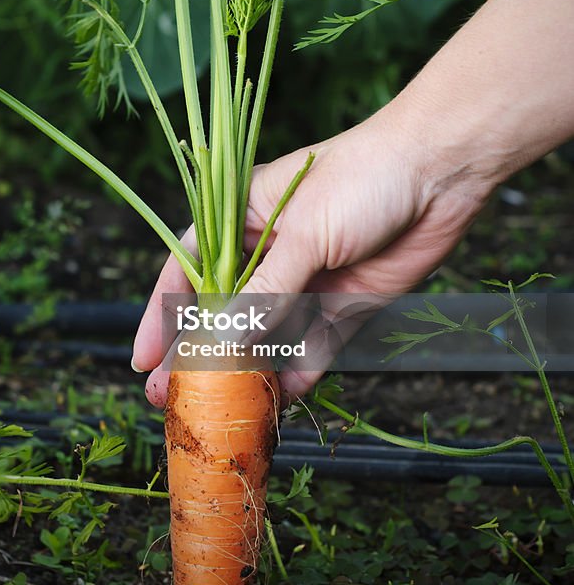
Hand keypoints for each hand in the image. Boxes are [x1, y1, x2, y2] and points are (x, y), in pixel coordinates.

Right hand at [132, 102, 491, 405]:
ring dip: (244, 374)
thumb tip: (224, 343)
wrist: (441, 172)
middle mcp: (270, 253)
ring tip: (219, 412)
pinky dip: (296, 377)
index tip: (144, 358)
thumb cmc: (362, 178)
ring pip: (265, 339)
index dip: (162, 315)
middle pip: (223, 313)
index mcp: (242, 218)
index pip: (188, 270)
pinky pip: (312, 350)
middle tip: (171, 399)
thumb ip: (265, 292)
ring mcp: (307, 282)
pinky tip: (277, 405)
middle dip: (197, 356)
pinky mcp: (345, 306)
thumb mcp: (303, 231)